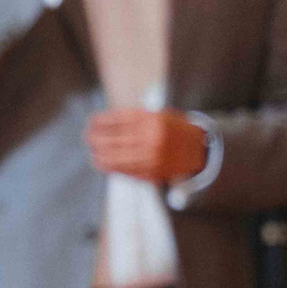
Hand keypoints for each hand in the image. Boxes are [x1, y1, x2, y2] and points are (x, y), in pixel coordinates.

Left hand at [87, 107, 208, 183]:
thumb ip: (135, 118)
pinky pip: (123, 170)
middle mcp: (151, 139)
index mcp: (153, 121)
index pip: (118, 121)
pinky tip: (100, 162)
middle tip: (87, 136)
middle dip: (96, 138)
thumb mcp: (160, 115)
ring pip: (115, 158)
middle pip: (112, 140)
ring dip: (99, 154)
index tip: (91, 122)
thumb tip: (103, 122)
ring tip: (92, 150)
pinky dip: (108, 166)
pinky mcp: (150, 172)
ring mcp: (151, 158)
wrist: (199, 149)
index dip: (101, 122)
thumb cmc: (175, 129)